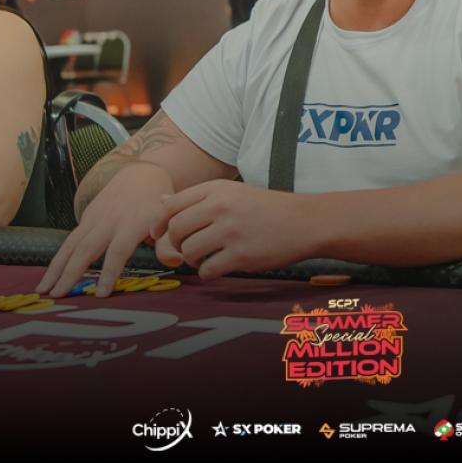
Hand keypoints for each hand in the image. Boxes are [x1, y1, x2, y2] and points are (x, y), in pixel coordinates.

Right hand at [36, 163, 172, 297]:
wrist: (139, 174)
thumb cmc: (156, 203)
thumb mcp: (167, 220)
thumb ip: (168, 242)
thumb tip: (175, 261)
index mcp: (131, 223)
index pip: (118, 251)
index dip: (109, 273)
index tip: (101, 294)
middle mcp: (108, 222)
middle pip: (85, 249)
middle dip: (70, 273)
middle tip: (57, 297)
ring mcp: (93, 219)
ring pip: (70, 245)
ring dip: (55, 268)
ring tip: (43, 290)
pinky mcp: (84, 219)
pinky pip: (68, 242)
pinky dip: (56, 260)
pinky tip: (48, 277)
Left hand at [149, 180, 315, 278]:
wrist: (305, 222)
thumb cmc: (268, 208)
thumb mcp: (232, 193)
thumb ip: (198, 199)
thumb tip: (161, 202)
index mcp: (217, 189)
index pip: (171, 205)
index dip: (158, 222)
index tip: (156, 233)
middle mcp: (220, 207)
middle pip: (176, 230)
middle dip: (176, 243)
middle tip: (188, 247)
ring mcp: (230, 232)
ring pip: (189, 252)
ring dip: (191, 260)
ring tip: (204, 258)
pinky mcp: (240, 255)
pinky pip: (207, 271)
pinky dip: (207, 273)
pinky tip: (218, 267)